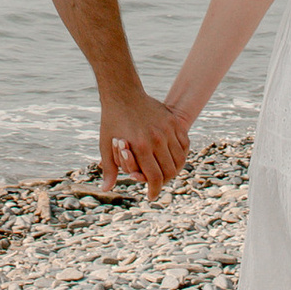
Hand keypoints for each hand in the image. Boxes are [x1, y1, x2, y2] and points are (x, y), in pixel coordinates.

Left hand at [101, 84, 190, 198]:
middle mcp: (158, 138)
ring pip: (180, 159)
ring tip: (166, 172)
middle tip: (158, 184)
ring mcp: (168, 129)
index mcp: (141, 147)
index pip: (155, 178)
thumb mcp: (105, 145)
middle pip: (170, 171)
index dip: (154, 190)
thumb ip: (110, 169)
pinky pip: (184, 143)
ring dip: (175, 169)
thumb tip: (106, 189)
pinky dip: (181, 154)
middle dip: (164, 182)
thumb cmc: (112, 121)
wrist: (122, 94)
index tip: (151, 196)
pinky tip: (173, 157)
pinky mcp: (173, 121)